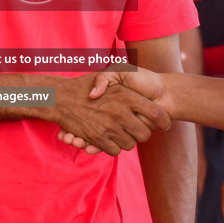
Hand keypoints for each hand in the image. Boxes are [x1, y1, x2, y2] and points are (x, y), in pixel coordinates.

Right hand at [52, 76, 169, 155]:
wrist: (59, 96)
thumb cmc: (85, 82)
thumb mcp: (107, 72)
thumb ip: (130, 84)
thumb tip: (139, 101)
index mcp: (126, 95)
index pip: (156, 113)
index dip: (163, 120)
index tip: (164, 123)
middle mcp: (120, 112)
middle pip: (145, 133)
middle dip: (143, 133)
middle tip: (138, 129)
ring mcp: (109, 126)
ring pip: (130, 144)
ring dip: (128, 141)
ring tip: (123, 133)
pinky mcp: (98, 138)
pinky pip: (115, 150)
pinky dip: (114, 147)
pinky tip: (111, 138)